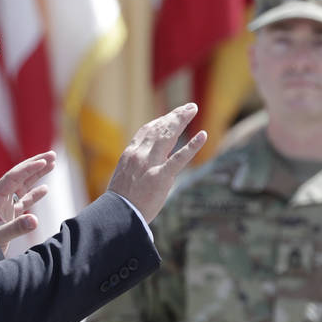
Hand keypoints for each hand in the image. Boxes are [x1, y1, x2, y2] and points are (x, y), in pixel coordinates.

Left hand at [0, 150, 55, 253]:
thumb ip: (16, 228)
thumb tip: (35, 220)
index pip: (12, 178)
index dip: (28, 169)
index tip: (43, 162)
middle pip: (19, 176)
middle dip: (35, 164)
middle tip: (52, 154)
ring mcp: (4, 207)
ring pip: (23, 186)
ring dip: (37, 175)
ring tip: (52, 164)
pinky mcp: (9, 216)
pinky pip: (23, 201)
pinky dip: (34, 194)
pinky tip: (45, 189)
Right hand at [107, 103, 206, 221]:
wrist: (118, 214)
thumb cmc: (121, 201)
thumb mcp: (125, 176)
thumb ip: (137, 166)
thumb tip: (148, 162)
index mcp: (130, 154)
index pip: (147, 130)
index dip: (161, 120)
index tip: (171, 115)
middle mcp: (140, 154)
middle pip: (160, 128)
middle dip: (175, 116)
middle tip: (189, 107)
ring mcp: (151, 164)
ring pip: (169, 136)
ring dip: (182, 120)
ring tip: (192, 110)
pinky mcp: (162, 177)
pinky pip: (179, 158)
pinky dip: (192, 146)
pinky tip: (203, 135)